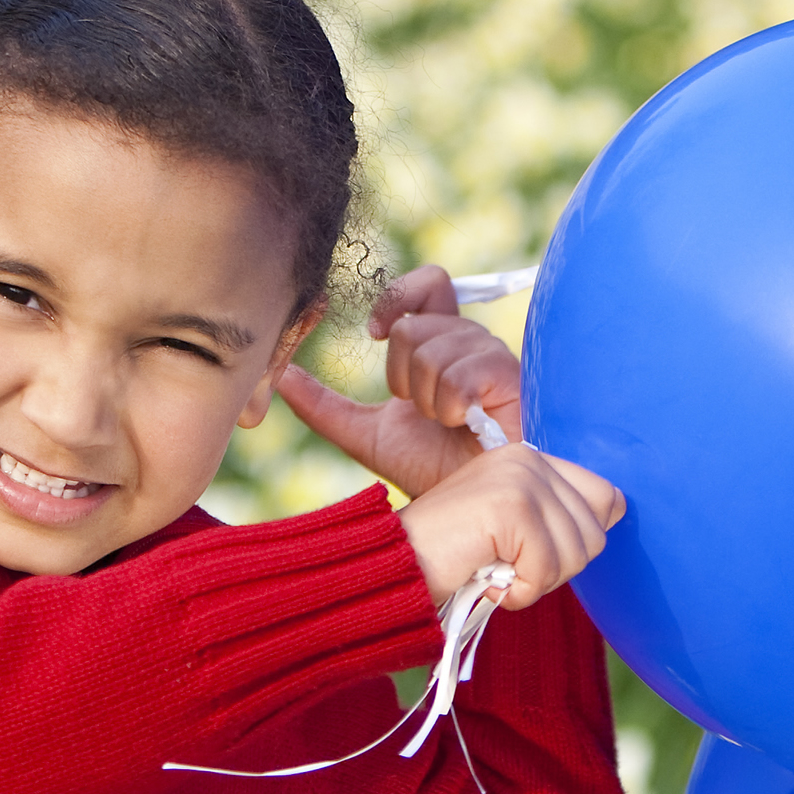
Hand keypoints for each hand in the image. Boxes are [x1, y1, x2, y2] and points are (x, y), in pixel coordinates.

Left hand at [277, 264, 521, 497]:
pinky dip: (450, 407)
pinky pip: (459, 374)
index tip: (374, 333)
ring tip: (447, 424)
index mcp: (443, 344)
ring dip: (427, 400)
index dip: (398, 297)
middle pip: (415, 326)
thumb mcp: (366, 437)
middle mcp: (471, 344)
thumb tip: (282, 380)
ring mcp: (495, 358)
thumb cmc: (431, 471)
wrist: (470, 509)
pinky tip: (465, 425)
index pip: (429, 284)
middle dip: (402, 377)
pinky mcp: (512, 378)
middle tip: (422, 412)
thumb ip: (325, 408)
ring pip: (433, 351)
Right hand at [396, 444, 625, 608]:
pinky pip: (546, 569)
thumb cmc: (451, 559)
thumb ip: (558, 516)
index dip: (578, 540)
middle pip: (595, 534)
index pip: (606, 497)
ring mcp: (519, 478)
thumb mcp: (512, 531)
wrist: (390, 567)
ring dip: (536, 582)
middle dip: (555, 569)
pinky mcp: (509, 505)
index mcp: (532, 458)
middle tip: (507, 568)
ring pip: (576, 555)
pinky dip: (519, 592)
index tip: (531, 552)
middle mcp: (528, 458)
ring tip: (494, 572)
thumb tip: (617, 508)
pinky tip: (486, 582)